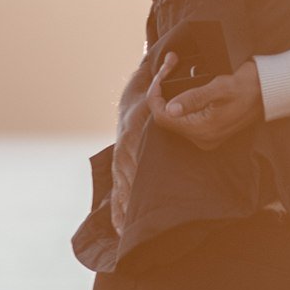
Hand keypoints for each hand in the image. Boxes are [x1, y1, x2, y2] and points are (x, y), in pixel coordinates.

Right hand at [108, 50, 156, 233]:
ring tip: (124, 233)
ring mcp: (121, 158)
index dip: (135, 168)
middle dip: (126, 200)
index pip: (134, 147)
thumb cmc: (144, 91)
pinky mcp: (122, 168)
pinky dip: (118, 210)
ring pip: (120, 187)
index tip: (136, 182)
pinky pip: (118, 192)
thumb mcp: (149, 78)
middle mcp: (125, 144)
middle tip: (129, 225)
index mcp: (133, 126)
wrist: (129, 98)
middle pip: (126, 176)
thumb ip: (161, 70)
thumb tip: (171, 56)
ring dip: (122, 210)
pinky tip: (121, 229)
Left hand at [150, 57, 264, 150]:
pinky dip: (180, 98)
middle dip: (162, 88)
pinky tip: (182, 81)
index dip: (156, 93)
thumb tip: (170, 109)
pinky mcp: (210, 130)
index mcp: (203, 129)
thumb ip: (194, 99)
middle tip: (170, 63)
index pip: (162, 116)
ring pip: (174, 115)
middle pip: (166, 116)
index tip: (163, 70)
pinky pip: (185, 116)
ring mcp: (206, 136)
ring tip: (173, 66)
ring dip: (170, 91)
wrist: (272, 90)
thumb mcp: (221, 87)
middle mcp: (202, 138)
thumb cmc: (249, 85)